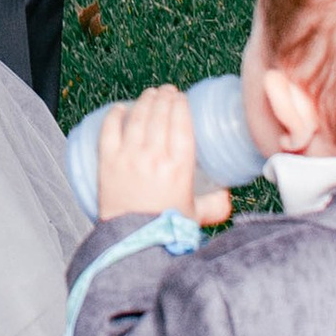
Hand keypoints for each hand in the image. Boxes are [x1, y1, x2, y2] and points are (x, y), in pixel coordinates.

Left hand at [93, 85, 233, 227]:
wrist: (132, 244)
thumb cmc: (164, 231)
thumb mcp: (196, 216)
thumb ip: (214, 205)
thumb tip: (227, 197)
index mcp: (179, 167)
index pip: (182, 123)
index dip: (181, 105)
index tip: (181, 98)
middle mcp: (155, 156)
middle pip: (160, 114)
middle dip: (164, 97)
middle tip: (166, 92)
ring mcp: (129, 156)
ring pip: (138, 116)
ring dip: (145, 100)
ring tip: (149, 94)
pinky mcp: (108, 161)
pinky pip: (109, 129)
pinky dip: (115, 115)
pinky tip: (121, 108)